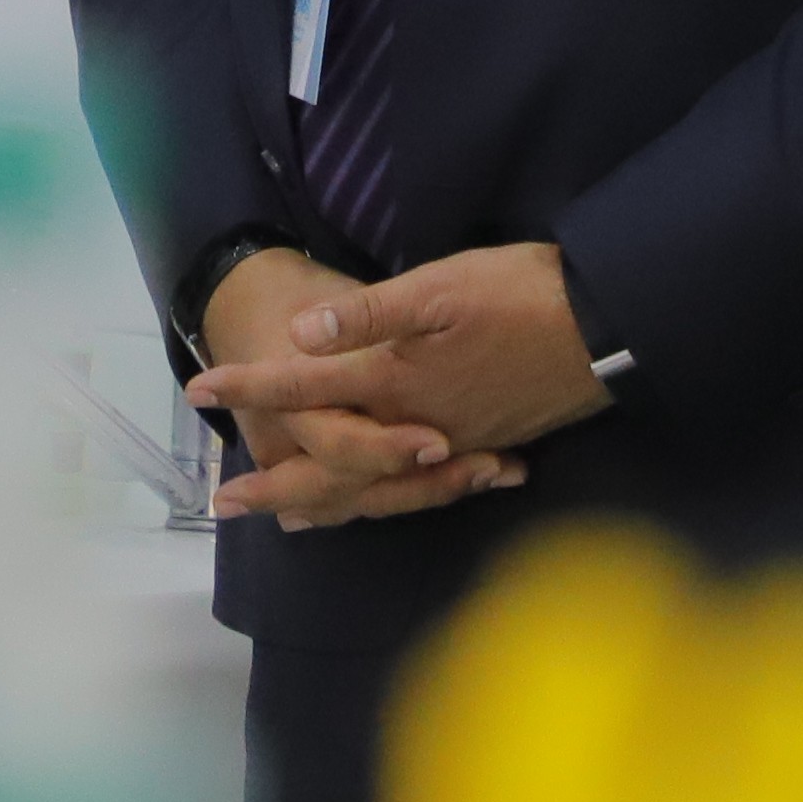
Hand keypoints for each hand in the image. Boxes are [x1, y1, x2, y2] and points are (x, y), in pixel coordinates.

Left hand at [190, 240, 615, 496]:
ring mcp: (451, 443)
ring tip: (288, 514)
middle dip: (275, 484)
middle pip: (331, 467)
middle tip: (223, 503)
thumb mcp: (441, 287)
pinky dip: (381, 498)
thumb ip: (368, 315)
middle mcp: (414, 426)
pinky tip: (374, 498)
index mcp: (393, 382)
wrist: (605, 327)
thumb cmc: (520, 295)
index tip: (197, 392)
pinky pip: (415, 489)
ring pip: (374, 488)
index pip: (304, 390)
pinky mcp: (482, 445)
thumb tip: (298, 338)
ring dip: (326, 500)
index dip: (249, 387)